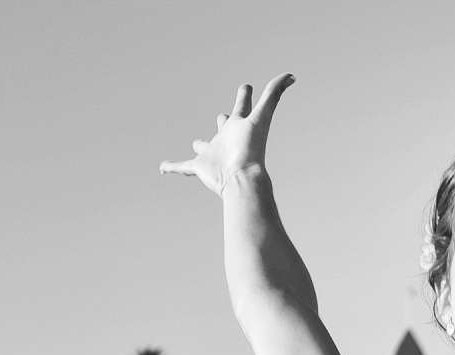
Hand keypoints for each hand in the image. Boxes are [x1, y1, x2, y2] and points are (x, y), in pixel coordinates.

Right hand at [161, 74, 294, 192]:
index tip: (247, 87)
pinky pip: (182, 166)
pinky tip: (162, 168)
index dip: (244, 95)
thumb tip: (292, 75)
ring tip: (196, 145)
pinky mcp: (199, 167)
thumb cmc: (251, 148)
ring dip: (199, 146)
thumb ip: (274, 94)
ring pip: (204, 147)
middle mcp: (227, 140)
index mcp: (239, 127)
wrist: (240, 178)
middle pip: (224, 126)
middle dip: (224, 121)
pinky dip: (171, 167)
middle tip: (223, 117)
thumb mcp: (262, 115)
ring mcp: (213, 154)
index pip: (243, 107)